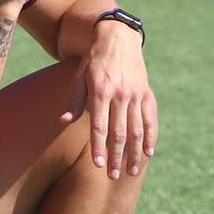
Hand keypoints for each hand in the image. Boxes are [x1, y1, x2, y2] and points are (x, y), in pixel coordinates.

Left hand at [59, 22, 157, 179]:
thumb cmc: (93, 61)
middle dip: (115, 157)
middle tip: (112, 176)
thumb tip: (63, 122)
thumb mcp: (80, 78)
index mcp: (101, 91)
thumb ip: (74, 102)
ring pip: (136, 129)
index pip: (100, 126)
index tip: (97, 165)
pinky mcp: (146, 93)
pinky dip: (151, 136)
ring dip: (134, 153)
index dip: (99, 147)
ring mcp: (136, 94)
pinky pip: (150, 119)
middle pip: (119, 133)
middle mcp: (120, 94)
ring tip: (130, 171)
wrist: (117, 38)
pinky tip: (148, 153)